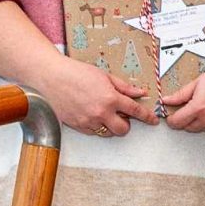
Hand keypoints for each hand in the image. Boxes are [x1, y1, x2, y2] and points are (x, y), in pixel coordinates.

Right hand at [37, 56, 152, 137]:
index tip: (153, 120)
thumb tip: (139, 93)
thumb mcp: (104, 75)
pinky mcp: (78, 126)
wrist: (51, 77)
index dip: (147, 116)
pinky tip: (91, 114)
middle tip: (121, 115)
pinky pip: (94, 132)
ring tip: (102, 112)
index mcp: (110, 97)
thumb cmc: (75, 73)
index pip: (135, 111)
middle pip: (123, 129)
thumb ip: (124, 87)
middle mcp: (101, 112)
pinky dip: (96, 126)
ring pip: (108, 133)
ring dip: (110, 125)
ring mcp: (89, 121)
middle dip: (126, 124)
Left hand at [161, 57, 204, 131]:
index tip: (171, 117)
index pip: (177, 122)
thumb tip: (167, 100)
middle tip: (190, 108)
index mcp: (199, 108)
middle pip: (189, 128)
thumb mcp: (198, 82)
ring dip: (200, 121)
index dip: (172, 120)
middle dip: (186, 120)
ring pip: (203, 128)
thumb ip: (180, 94)